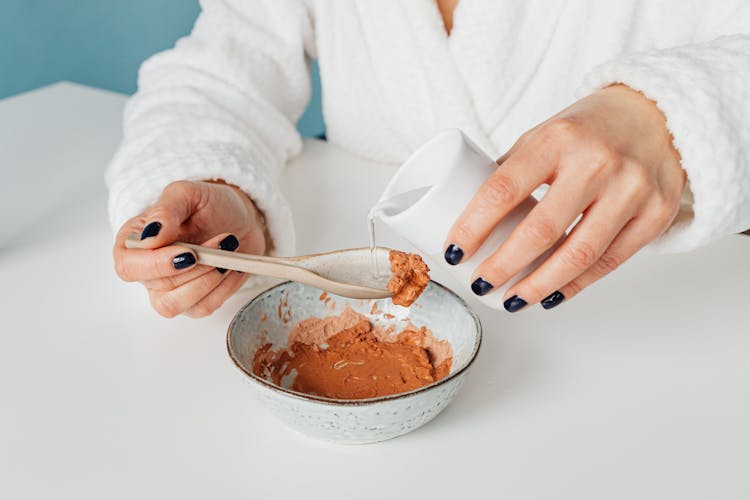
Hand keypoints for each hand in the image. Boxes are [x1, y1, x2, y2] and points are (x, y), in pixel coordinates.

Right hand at [113, 180, 266, 317]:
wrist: (240, 218)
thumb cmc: (209, 205)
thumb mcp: (187, 194)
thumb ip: (166, 210)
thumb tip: (151, 236)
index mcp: (134, 241)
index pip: (128, 266)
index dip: (156, 264)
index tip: (188, 253)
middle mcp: (147, 269)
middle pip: (158, 286)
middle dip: (196, 267)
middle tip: (222, 242)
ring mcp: (169, 290)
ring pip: (176, 304)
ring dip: (208, 281)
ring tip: (228, 254)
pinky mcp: (194, 302)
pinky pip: (203, 308)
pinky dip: (223, 288)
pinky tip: (232, 266)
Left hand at [444, 84, 685, 310]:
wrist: (659, 113)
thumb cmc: (590, 127)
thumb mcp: (545, 133)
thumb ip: (513, 170)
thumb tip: (471, 216)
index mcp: (558, 138)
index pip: (504, 189)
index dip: (473, 227)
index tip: (454, 252)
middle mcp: (597, 163)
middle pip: (540, 231)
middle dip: (502, 267)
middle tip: (480, 283)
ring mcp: (632, 190)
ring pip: (579, 256)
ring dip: (538, 286)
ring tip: (512, 300)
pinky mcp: (656, 214)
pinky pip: (610, 262)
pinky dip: (576, 285)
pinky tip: (552, 295)